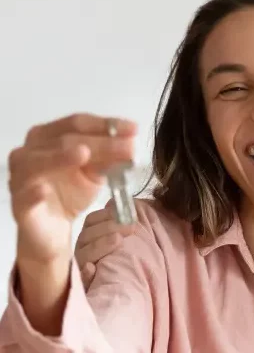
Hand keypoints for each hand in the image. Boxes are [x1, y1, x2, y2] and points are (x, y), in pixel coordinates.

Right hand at [9, 113, 136, 264]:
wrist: (53, 228)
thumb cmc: (70, 194)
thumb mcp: (95, 173)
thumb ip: (109, 158)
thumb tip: (130, 145)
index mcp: (49, 137)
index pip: (77, 123)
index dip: (106, 125)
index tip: (134, 129)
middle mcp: (30, 151)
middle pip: (64, 140)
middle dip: (99, 143)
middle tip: (127, 148)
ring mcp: (21, 177)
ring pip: (38, 162)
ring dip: (60, 157)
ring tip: (83, 153)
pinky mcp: (19, 204)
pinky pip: (23, 196)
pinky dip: (32, 192)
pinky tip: (43, 190)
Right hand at [75, 205, 134, 285]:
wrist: (119, 299)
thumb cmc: (123, 265)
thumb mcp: (122, 244)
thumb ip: (121, 226)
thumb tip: (128, 204)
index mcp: (90, 239)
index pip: (92, 221)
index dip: (106, 214)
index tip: (124, 211)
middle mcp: (81, 252)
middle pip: (88, 236)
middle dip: (109, 227)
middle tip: (131, 226)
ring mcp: (79, 270)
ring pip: (84, 255)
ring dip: (99, 246)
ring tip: (118, 239)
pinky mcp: (81, 289)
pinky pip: (80, 282)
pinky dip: (84, 274)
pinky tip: (91, 268)